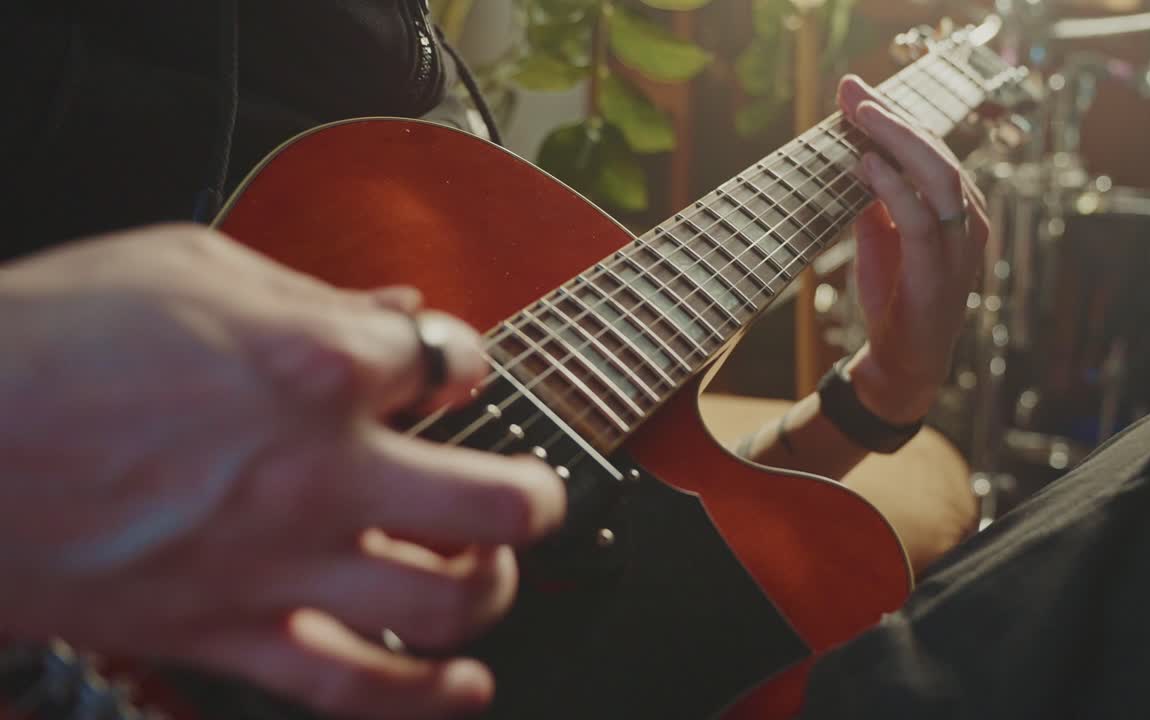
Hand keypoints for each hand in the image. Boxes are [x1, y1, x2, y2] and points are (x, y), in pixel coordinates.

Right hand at [0, 224, 565, 717]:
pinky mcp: (227, 632)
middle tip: (529, 490)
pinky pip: (352, 683)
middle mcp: (318, 470)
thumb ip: (313, 293)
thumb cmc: (53, 337)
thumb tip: (391, 307)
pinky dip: (423, 694)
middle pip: (496, 500)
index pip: (451, 362)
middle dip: (535, 494)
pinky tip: (465, 685)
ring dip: (493, 586)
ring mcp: (279, 562)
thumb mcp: (194, 267)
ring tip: (490, 567)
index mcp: (317, 363)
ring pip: (445, 599)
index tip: (447, 369)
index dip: (463, 361)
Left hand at [837, 75, 989, 423]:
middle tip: (855, 93)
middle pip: (939, 152)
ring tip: (862, 117)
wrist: (902, 361)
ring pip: (940, 176)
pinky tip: (867, 165)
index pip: (931, 149)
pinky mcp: (941, 272)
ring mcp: (960, 246)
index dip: (896, 116)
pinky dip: (894, 188)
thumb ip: (877, 199)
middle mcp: (968, 220)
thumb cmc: (894, 296)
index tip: (856, 92)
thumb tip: (858, 157)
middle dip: (895, 117)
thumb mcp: (880, 236)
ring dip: (898, 141)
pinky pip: (922, 220)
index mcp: (958, 207)